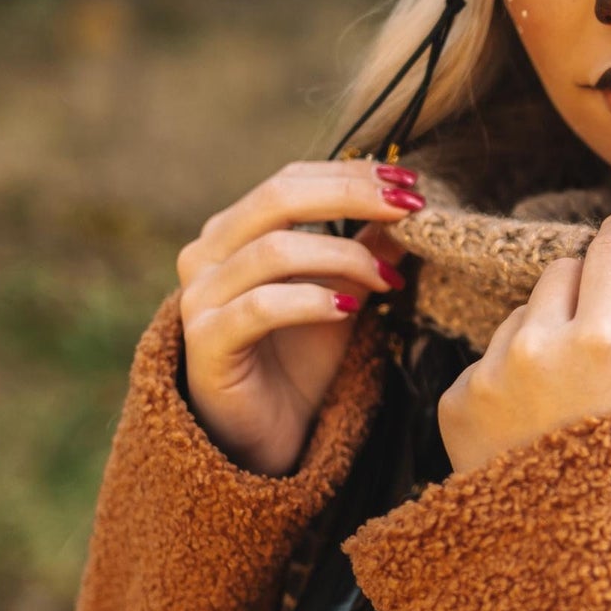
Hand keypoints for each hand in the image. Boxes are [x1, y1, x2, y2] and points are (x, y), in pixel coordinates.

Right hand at [178, 159, 425, 476]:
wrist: (265, 436)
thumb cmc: (298, 361)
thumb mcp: (343, 295)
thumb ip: (365, 249)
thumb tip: (408, 204)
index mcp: (234, 231)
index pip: (291, 179)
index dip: (351, 174)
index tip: (411, 185)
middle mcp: (207, 253)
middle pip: (279, 198)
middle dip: (351, 196)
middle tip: (407, 210)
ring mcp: (200, 297)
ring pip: (274, 250)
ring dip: (343, 257)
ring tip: (388, 280)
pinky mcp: (206, 342)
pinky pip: (261, 307)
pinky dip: (311, 301)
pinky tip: (350, 309)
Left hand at [438, 210, 610, 474]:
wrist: (573, 562)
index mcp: (604, 339)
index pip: (608, 250)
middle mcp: (540, 345)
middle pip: (559, 271)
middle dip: (583, 285)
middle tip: (603, 326)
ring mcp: (491, 372)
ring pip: (521, 314)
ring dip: (544, 332)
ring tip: (567, 395)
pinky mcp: (456, 399)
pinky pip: (486, 360)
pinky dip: (508, 378)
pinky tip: (532, 422)